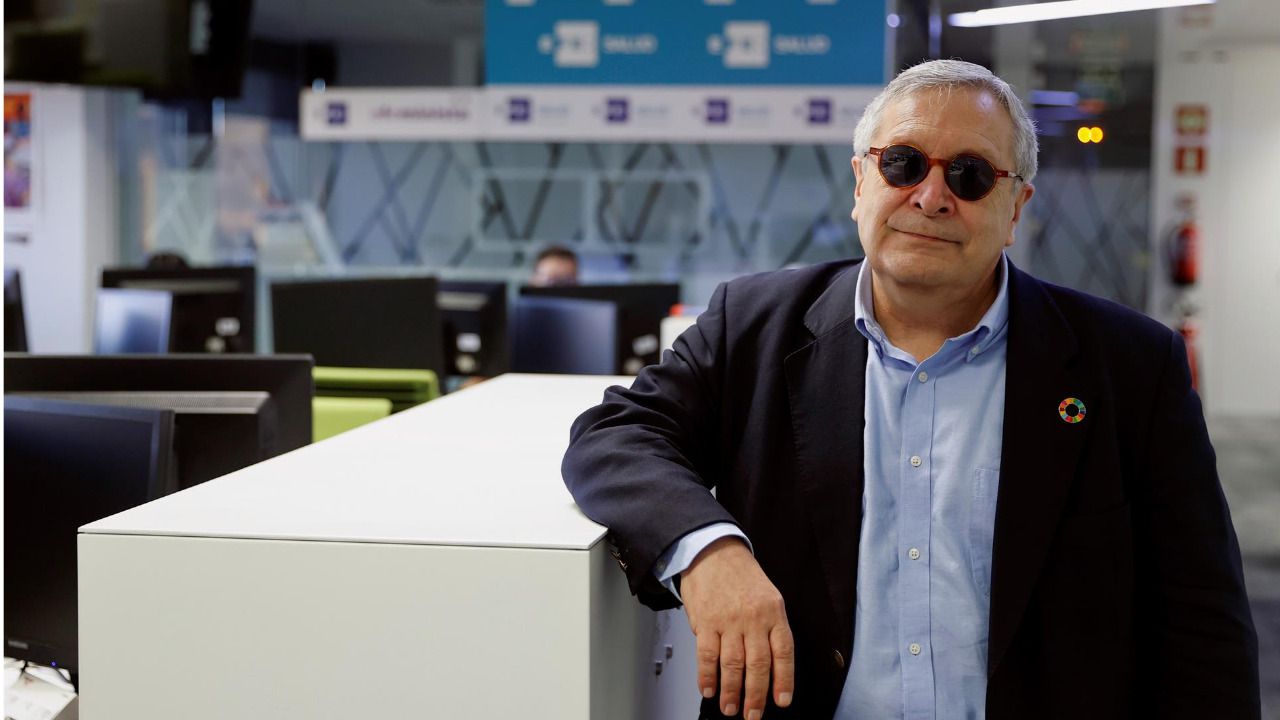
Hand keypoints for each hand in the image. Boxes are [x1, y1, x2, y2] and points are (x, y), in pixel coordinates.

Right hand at [680, 537, 794, 718]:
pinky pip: (707, 655)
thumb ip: (769, 627)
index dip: (784, 680)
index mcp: (774, 612)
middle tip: (753, 715)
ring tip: (730, 708)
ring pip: (733, 665)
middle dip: (756, 696)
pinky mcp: (706, 621)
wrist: (712, 550)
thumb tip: (768, 666)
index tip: (782, 701)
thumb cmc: (740, 574)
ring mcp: (729, 620)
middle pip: (758, 665)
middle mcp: (754, 618)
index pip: (783, 652)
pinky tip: (708, 688)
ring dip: (731, 691)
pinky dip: (707, 676)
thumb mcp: (767, 595)